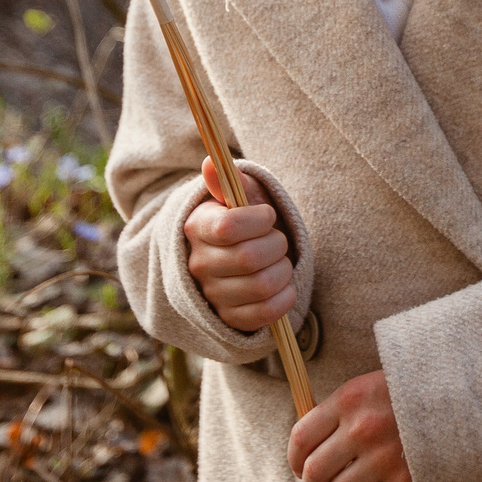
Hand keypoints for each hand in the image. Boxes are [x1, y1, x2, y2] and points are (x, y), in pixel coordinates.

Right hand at [183, 159, 296, 332]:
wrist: (238, 259)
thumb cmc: (244, 221)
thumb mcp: (238, 198)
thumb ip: (229, 182)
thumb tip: (211, 162)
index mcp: (197, 228)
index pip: (229, 228)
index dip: (259, 220)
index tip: (267, 216)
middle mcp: (199, 264)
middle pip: (250, 258)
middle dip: (277, 245)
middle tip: (277, 240)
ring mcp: (213, 295)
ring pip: (262, 286)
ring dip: (284, 271)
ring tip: (279, 262)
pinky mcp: (230, 319)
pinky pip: (265, 314)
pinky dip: (285, 297)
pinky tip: (283, 285)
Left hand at [288, 369, 415, 481]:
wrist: (465, 396)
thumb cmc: (413, 391)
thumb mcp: (372, 385)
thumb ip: (343, 411)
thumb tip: (313, 446)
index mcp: (349, 399)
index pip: (301, 437)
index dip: (294, 460)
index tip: (300, 469)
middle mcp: (361, 428)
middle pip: (315, 472)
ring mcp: (384, 456)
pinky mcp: (408, 481)